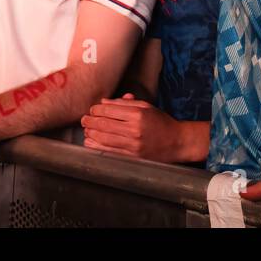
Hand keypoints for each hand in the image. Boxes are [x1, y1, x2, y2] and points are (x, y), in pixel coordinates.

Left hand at [80, 94, 199, 162]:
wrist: (177, 142)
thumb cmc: (161, 122)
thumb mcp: (146, 107)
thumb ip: (124, 104)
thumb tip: (104, 103)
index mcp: (137, 114)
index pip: (109, 110)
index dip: (96, 109)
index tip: (92, 110)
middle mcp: (134, 129)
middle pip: (104, 124)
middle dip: (90, 121)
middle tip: (84, 120)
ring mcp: (133, 144)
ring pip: (104, 138)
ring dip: (91, 133)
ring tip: (87, 130)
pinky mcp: (133, 156)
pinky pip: (110, 151)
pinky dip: (97, 146)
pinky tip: (91, 142)